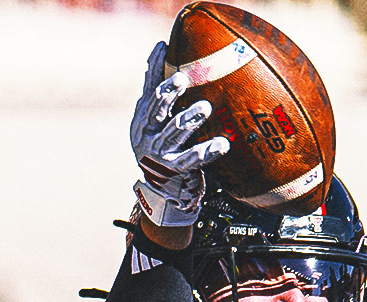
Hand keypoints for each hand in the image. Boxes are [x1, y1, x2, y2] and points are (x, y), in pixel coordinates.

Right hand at [130, 41, 229, 228]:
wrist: (162, 190)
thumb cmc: (161, 144)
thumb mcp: (154, 117)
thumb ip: (156, 87)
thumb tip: (160, 46)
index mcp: (143, 118)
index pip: (148, 89)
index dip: (154, 68)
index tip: (163, 47)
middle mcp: (147, 134)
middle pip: (156, 109)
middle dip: (168, 93)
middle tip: (181, 77)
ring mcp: (160, 153)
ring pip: (174, 133)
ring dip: (189, 119)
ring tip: (204, 107)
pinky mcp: (176, 170)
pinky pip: (194, 159)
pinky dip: (208, 151)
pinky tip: (223, 144)